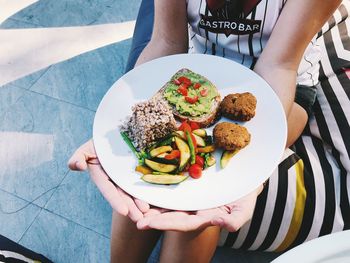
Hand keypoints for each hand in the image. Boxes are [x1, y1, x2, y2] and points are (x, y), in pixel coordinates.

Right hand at [68, 140, 149, 221]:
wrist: (114, 133)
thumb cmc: (98, 142)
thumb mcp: (86, 148)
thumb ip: (78, 157)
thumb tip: (76, 166)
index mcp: (102, 176)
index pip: (109, 190)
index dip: (116, 200)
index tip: (124, 211)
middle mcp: (115, 179)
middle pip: (123, 195)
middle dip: (131, 208)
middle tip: (140, 219)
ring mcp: (127, 177)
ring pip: (134, 191)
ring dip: (140, 203)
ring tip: (148, 213)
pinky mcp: (137, 172)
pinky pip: (143, 181)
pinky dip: (148, 191)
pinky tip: (155, 199)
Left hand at [136, 185, 262, 231]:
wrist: (244, 177)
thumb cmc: (245, 195)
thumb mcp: (244, 209)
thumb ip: (235, 221)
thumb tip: (220, 225)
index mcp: (203, 217)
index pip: (182, 223)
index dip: (165, 224)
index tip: (147, 223)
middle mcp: (193, 208)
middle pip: (170, 214)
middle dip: (152, 218)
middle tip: (135, 219)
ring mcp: (189, 196)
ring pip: (167, 201)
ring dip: (151, 204)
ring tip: (134, 205)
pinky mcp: (187, 183)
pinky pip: (171, 185)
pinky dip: (158, 187)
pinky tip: (145, 186)